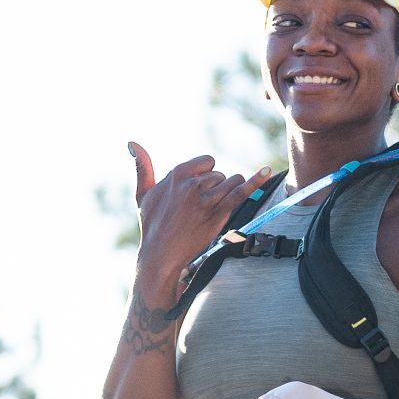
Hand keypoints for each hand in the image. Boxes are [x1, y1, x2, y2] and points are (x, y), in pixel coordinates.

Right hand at [130, 143, 270, 300]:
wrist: (161, 255)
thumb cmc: (152, 226)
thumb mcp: (143, 195)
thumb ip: (143, 168)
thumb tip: (132, 143)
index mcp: (177, 174)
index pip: (207, 162)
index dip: (206, 176)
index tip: (198, 191)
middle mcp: (192, 184)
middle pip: (220, 174)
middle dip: (216, 189)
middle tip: (201, 209)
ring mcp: (206, 199)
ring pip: (231, 182)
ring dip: (228, 194)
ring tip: (213, 210)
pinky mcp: (218, 214)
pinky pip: (240, 192)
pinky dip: (255, 181)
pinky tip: (266, 171)